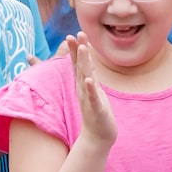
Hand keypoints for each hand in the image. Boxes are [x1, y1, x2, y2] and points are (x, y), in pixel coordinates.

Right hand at [66, 34, 115, 151]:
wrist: (98, 138)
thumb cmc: (96, 113)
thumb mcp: (92, 91)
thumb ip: (88, 77)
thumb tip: (86, 63)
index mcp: (84, 84)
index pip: (78, 64)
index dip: (76, 50)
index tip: (74, 34)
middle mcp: (84, 90)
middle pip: (80, 67)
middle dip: (78, 51)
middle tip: (75, 34)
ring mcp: (89, 99)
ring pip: (85, 78)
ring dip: (83, 64)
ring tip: (83, 49)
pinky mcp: (97, 110)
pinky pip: (93, 98)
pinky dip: (91, 89)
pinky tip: (90, 80)